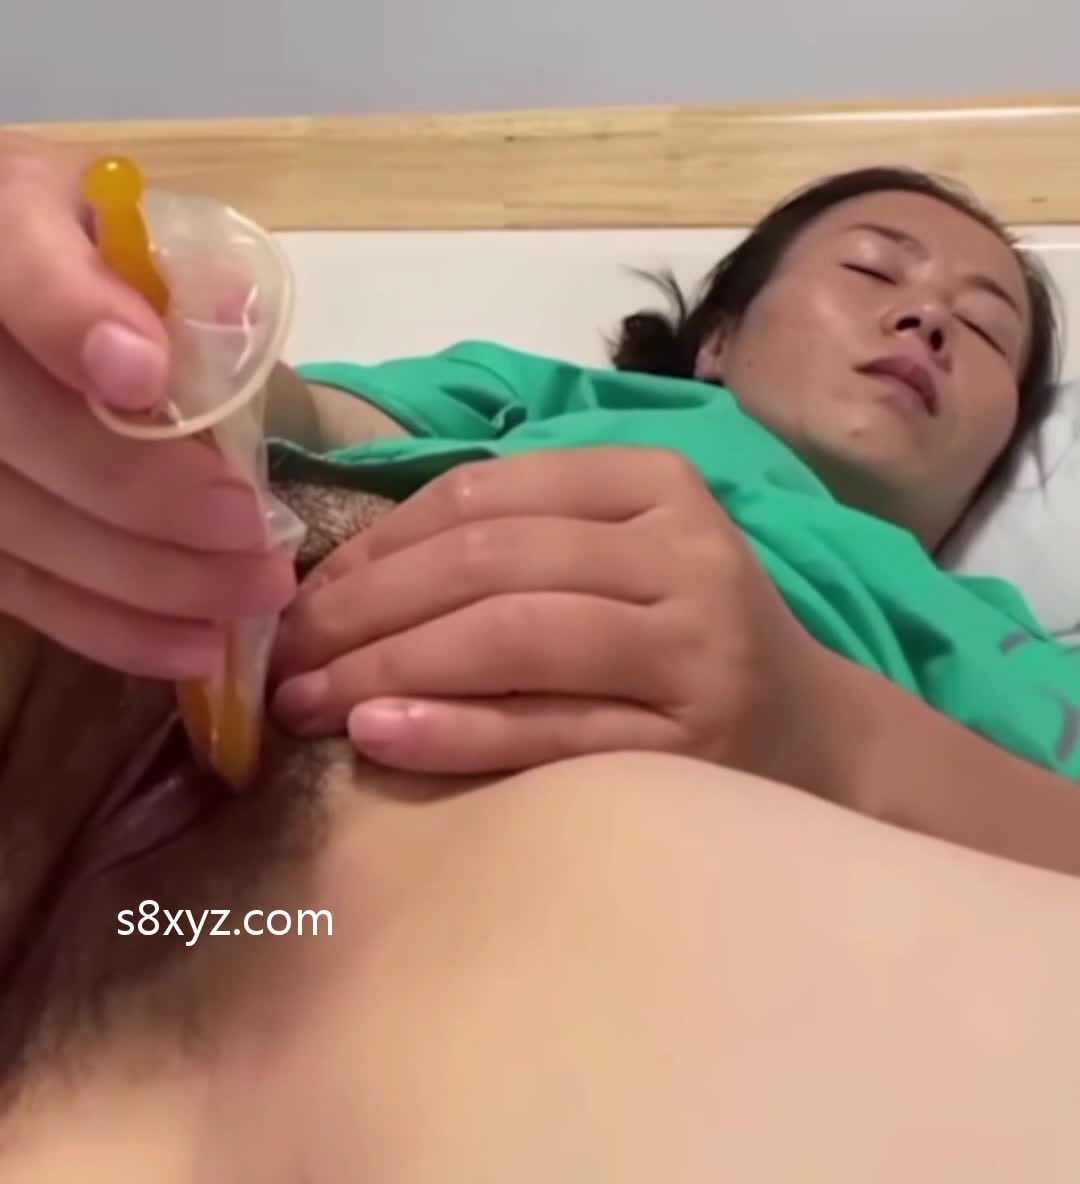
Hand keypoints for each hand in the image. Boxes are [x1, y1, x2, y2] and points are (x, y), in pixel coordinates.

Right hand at [0, 136, 293, 677]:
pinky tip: (185, 645)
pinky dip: (102, 622)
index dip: (73, 320)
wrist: (6, 281)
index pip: (19, 270)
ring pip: (15, 523)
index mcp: (0, 229)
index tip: (145, 376)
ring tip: (245, 600)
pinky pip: (14, 584)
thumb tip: (234, 319)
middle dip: (143, 493)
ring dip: (139, 578)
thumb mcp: (124, 222)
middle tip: (252, 536)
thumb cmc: (85, 247)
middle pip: (15, 426)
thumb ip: (170, 266)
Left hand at [270, 447, 853, 795]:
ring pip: (512, 636)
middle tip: (283, 654)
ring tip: (307, 699)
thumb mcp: (622, 551)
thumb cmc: (685, 633)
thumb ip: (516, 537)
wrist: (817, 736)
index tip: (303, 589)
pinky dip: (452, 729)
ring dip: (389, 664)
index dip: (378, 539)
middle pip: (489, 561)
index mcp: (656, 483)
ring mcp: (693, 649)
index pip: (487, 492)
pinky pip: (547, 730)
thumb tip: (340, 568)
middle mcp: (682, 552)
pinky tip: (380, 734)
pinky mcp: (691, 745)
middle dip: (365, 607)